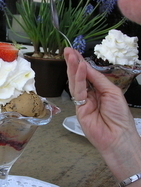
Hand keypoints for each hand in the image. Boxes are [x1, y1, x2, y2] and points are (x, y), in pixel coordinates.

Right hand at [64, 47, 140, 179]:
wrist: (118, 136)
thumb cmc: (119, 115)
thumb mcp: (112, 92)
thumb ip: (98, 80)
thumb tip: (85, 67)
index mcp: (99, 90)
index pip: (88, 75)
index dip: (82, 64)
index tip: (74, 52)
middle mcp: (90, 95)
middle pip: (79, 77)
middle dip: (73, 63)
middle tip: (67, 50)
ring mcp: (82, 103)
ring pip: (76, 83)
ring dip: (73, 68)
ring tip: (69, 55)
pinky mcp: (78, 109)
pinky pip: (78, 92)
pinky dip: (79, 79)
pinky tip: (79, 68)